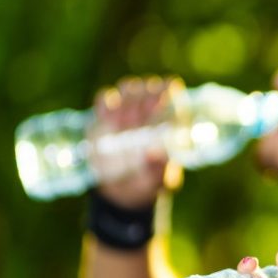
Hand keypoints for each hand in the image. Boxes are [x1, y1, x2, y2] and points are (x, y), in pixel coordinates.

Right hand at [91, 76, 184, 208]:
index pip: (172, 92)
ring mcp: (128, 111)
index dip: (166, 94)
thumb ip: (158, 169)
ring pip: (129, 87)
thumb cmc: (149, 183)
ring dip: (125, 101)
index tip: (159, 106)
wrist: (122, 190)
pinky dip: (105, 104)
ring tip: (123, 125)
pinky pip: (105, 97)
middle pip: (150, 87)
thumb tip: (153, 154)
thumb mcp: (158, 182)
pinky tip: (107, 120)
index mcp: (171, 122)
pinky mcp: (105, 116)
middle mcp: (151, 111)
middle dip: (144, 98)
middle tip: (137, 120)